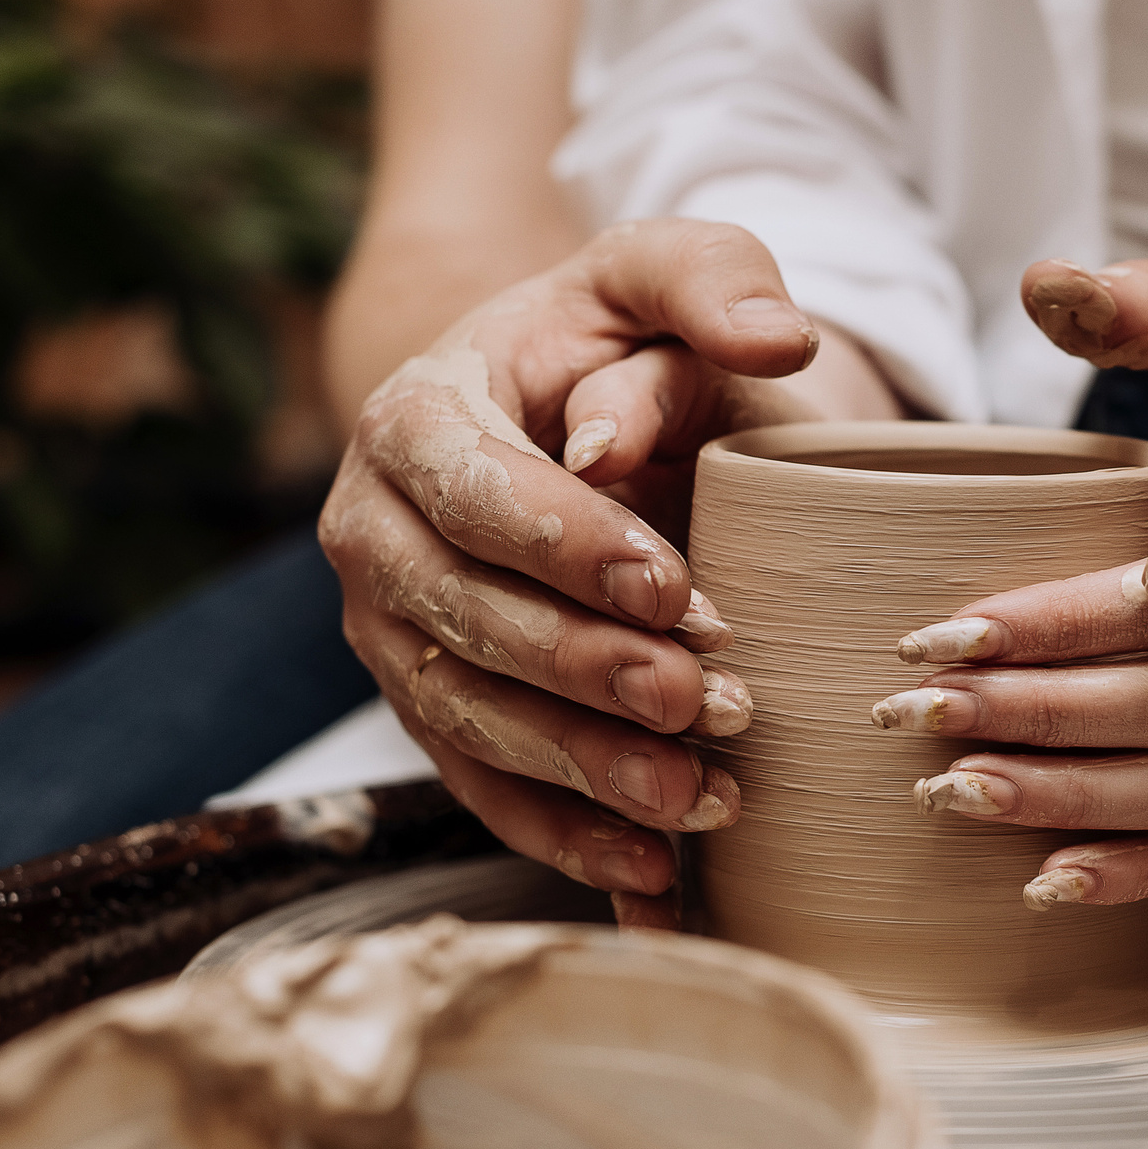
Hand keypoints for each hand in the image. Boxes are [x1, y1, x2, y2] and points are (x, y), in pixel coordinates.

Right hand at [321, 219, 895, 925]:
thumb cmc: (619, 338)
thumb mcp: (663, 277)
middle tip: (708, 702)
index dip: (567, 547)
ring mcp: (390, 631)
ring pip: (465, 718)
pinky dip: (564, 835)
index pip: (472, 488)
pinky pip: (481, 786)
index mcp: (415, 414)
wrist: (566, 412)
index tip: (675, 590)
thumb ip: (715, 280)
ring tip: (701, 795)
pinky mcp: (431, 706)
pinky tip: (655, 871)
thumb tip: (774, 337)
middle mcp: (373, 530)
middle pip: (460, 618)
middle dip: (586, 671)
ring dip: (582, 768)